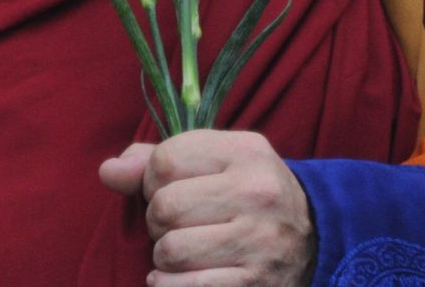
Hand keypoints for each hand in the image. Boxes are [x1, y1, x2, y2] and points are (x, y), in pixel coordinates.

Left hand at [99, 130, 315, 286]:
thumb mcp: (213, 162)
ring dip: (165, 257)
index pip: (164, 161)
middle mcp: (258, 193)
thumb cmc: (246, 195)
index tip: (169, 190)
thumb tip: (109, 172)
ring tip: (184, 252)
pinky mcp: (256, 285)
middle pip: (164, 207)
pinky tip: (177, 278)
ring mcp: (260, 242)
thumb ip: (156, 160)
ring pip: (171, 251)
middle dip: (157, 221)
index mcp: (245, 151)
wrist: (315, 239)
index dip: (152, 180)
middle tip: (178, 226)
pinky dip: (168, 286)